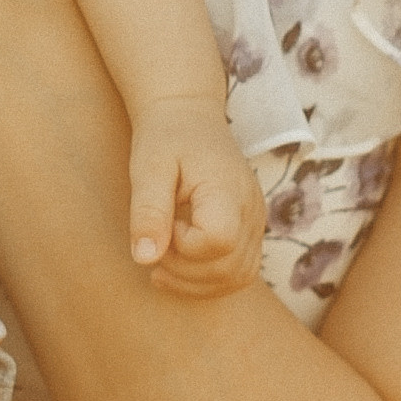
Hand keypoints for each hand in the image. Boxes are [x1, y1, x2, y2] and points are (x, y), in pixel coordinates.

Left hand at [128, 100, 269, 298]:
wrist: (189, 117)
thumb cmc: (166, 138)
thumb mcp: (149, 167)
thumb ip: (148, 211)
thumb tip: (145, 258)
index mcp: (228, 190)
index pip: (217, 242)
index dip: (183, 246)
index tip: (163, 222)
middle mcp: (251, 210)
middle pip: (228, 268)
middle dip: (183, 271)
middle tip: (154, 245)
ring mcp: (256, 222)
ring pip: (237, 277)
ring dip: (195, 282)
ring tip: (162, 263)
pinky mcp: (251, 231)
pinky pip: (239, 271)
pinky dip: (209, 280)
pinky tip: (180, 267)